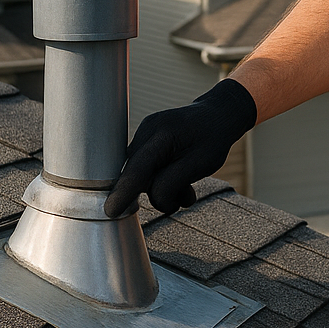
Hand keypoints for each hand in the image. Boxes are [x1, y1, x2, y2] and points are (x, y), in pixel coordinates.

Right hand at [103, 78, 257, 216]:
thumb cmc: (213, 139)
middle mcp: (147, 131)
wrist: (217, 115)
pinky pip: (146, 168)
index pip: (138, 170)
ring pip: (143, 174)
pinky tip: (180, 180)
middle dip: (160, 192)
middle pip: (138, 175)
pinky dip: (161, 178)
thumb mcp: (201, 164)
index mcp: (163, 134)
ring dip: (164, 187)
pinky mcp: (145, 140)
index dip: (123, 193)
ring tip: (188, 188)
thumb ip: (173, 183)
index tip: (111, 211)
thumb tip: (154, 200)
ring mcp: (144, 134)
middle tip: (186, 196)